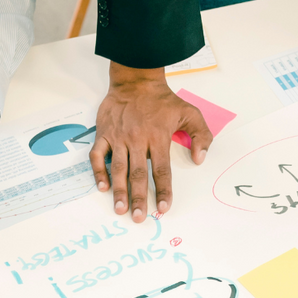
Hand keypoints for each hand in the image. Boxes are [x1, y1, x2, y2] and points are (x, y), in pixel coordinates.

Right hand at [90, 64, 211, 222]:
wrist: (135, 80)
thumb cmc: (162, 99)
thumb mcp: (189, 112)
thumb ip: (200, 135)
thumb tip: (200, 159)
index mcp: (158, 137)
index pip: (161, 170)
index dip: (163, 190)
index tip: (164, 208)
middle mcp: (137, 140)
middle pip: (138, 174)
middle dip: (139, 198)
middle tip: (139, 217)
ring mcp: (118, 137)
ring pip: (117, 168)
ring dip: (118, 191)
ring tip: (120, 209)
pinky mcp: (104, 133)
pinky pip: (97, 155)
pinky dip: (98, 171)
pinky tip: (102, 186)